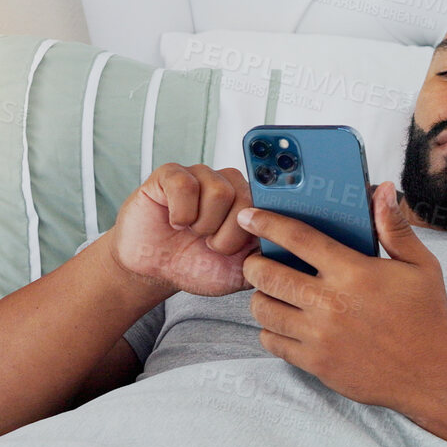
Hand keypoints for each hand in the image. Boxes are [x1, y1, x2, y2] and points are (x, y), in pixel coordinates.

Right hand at [109, 163, 258, 295]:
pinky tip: (176, 222)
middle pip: (246, 199)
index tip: (245, 246)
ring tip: (193, 232)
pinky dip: (180, 214)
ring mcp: (201, 175)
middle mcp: (230, 184)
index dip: (258, 227)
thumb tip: (290, 246)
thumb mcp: (243, 272)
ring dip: (203, 225)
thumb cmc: (197, 266)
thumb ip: (269, 258)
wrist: (157, 271)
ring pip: (219, 191)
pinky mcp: (171, 174)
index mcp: (252, 203)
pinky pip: (185, 186)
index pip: (272, 203)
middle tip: (210, 245)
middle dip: (227, 236)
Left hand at [237, 181, 446, 411]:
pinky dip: (270, 330)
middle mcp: (331, 302)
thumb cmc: (427, 317)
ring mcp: (320, 335)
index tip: (250, 216)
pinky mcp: (315, 362)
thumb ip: (395, 228)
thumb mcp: (421, 266)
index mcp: (354, 273)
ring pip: (262, 309)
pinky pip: (271, 342)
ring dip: (261, 296)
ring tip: (272, 292)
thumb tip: (382, 191)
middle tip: (261, 261)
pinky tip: (284, 323)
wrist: (432, 374)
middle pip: (266, 274)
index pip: (297, 238)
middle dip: (255, 262)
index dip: (267, 223)